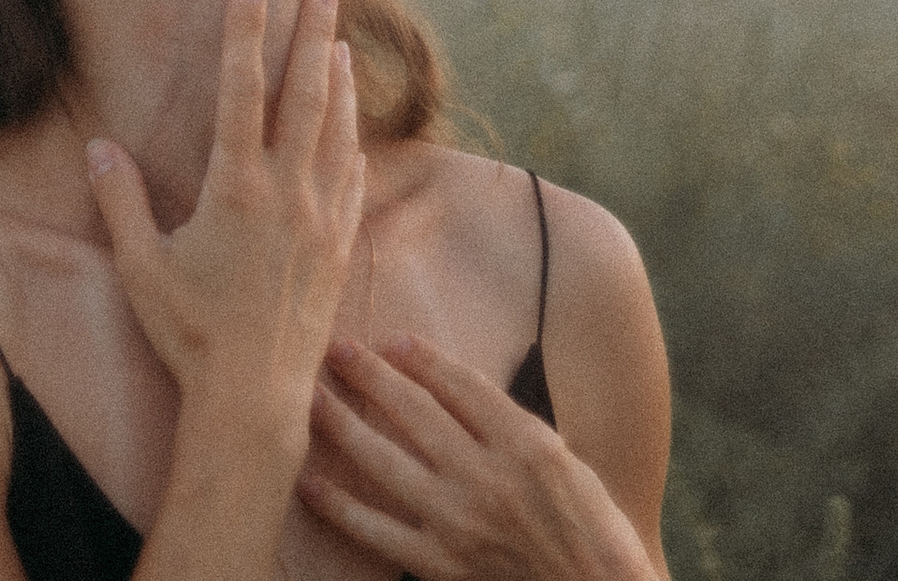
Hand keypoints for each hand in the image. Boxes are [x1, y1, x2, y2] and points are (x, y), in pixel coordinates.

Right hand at [85, 0, 365, 445]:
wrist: (255, 398)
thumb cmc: (191, 333)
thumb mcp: (141, 267)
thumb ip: (121, 202)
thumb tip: (98, 146)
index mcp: (236, 186)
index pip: (241, 87)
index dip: (246, 28)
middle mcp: (286, 192)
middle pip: (306, 92)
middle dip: (313, 32)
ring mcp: (321, 219)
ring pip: (337, 129)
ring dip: (340, 80)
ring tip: (341, 41)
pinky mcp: (340, 249)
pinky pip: (352, 182)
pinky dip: (352, 144)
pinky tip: (354, 133)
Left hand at [300, 334, 657, 580]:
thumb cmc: (588, 526)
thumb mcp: (563, 457)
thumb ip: (508, 423)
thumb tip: (451, 385)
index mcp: (526, 444)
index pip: (461, 385)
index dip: (422, 357)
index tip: (392, 339)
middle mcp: (488, 478)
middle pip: (415, 412)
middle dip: (371, 375)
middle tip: (337, 350)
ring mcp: (459, 523)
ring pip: (385, 461)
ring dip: (342, 425)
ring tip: (312, 397)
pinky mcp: (440, 564)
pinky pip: (377, 531)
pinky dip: (339, 506)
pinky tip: (309, 482)